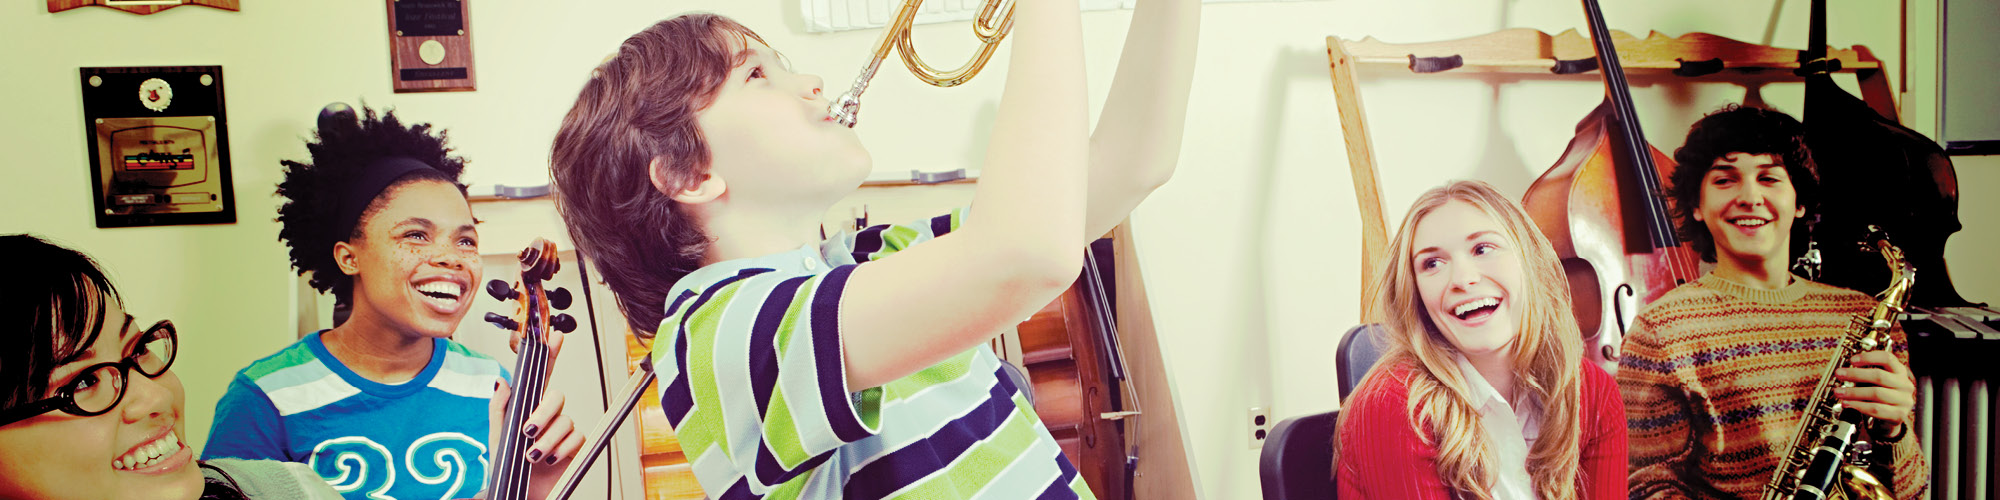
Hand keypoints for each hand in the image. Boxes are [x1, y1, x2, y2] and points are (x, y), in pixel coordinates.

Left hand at [483, 313, 583, 498]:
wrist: (517, 493)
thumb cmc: (507, 467)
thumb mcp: (497, 435)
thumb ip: (498, 408)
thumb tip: (501, 382)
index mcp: (529, 407)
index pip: (541, 376)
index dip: (549, 355)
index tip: (555, 336)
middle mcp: (548, 416)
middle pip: (556, 398)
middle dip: (543, 414)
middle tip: (529, 430)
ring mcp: (561, 431)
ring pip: (565, 420)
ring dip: (548, 438)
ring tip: (533, 454)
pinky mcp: (573, 446)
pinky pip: (576, 438)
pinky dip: (562, 448)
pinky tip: (549, 458)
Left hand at [1833, 350, 1916, 422]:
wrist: (1894, 415)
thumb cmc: (1882, 395)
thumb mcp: (1878, 381)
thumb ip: (1866, 374)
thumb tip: (1844, 372)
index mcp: (1899, 371)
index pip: (1887, 358)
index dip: (1869, 357)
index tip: (1852, 360)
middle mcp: (1904, 384)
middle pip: (1879, 376)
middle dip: (1855, 374)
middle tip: (1839, 374)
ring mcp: (1903, 400)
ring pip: (1876, 393)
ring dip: (1853, 392)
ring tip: (1839, 392)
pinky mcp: (1899, 414)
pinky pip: (1876, 409)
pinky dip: (1858, 406)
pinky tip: (1847, 403)